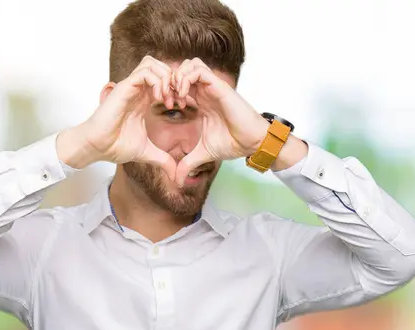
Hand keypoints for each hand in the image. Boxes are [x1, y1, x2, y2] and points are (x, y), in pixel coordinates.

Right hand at [58, 56, 177, 179]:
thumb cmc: (115, 146)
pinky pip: (144, 72)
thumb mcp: (147, 153)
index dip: (177, 89)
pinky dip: (157, 81)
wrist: (96, 147)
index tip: (183, 106)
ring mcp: (130, 87)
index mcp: (143, 99)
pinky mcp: (123, 88)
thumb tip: (176, 174)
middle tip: (179, 99)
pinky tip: (160, 100)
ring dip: (166, 78)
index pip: (164, 80)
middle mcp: (137, 89)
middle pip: (160, 66)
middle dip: (174, 79)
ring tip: (169, 99)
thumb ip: (163, 160)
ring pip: (153, 64)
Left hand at [173, 58, 268, 185]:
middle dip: (168, 81)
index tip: (162, 108)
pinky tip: (183, 97)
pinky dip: (186, 78)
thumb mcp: (203, 154)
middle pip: (181, 69)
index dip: (167, 92)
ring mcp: (212, 86)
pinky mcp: (219, 85)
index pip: (179, 84)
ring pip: (189, 64)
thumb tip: (176, 179)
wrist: (252, 142)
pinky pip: (198, 69)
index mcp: (201, 101)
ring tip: (174, 97)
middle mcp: (206, 91)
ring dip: (177, 77)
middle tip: (164, 100)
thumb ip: (188, 163)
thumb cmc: (233, 143)